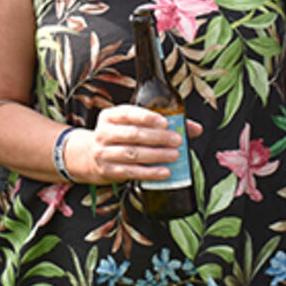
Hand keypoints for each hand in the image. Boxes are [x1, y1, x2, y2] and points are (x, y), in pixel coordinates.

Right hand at [67, 105, 202, 184]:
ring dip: (156, 155)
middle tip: (177, 140)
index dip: (147, 117)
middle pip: (133, 134)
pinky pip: (132, 172)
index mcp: (110, 116)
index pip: (128, 113)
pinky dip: (150, 173)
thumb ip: (161, 124)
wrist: (90, 157)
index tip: (165, 122)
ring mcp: (104, 153)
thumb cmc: (119, 137)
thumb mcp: (132, 125)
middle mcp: (104, 133)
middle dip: (157, 138)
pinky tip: (165, 172)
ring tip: (174, 155)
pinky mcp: (109, 171)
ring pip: (133, 153)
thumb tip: (195, 128)